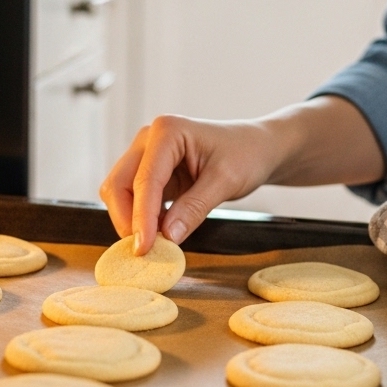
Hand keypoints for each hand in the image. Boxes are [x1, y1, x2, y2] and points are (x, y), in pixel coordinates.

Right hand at [100, 98, 383, 252]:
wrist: (268, 146)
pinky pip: (135, 197)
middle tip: (140, 256)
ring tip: (149, 252)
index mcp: (166, 130)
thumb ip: (194, 208)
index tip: (143, 249)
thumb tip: (165, 238)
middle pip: (118, 184)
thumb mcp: (230, 182)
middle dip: (125, 220)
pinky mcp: (153, 170)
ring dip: (130, 222)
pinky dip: (139, 219)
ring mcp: (148, 153)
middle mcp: (150, 136)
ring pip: (120, 191)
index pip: (143, 180)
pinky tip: (155, 242)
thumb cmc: (252, 155)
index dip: (140, 217)